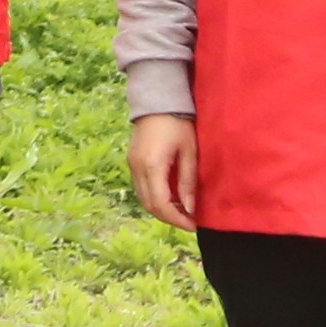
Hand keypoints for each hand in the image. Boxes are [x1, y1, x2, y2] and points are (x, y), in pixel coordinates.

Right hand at [129, 112, 198, 230]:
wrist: (157, 101)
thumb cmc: (178, 124)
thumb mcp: (189, 152)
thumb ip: (188, 182)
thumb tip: (190, 209)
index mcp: (152, 166)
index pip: (161, 204)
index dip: (177, 219)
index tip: (193, 225)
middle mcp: (137, 168)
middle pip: (149, 205)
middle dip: (169, 218)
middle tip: (189, 221)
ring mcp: (131, 164)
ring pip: (143, 198)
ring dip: (161, 209)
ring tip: (182, 211)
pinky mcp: (132, 161)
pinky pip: (141, 188)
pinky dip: (155, 198)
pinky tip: (170, 197)